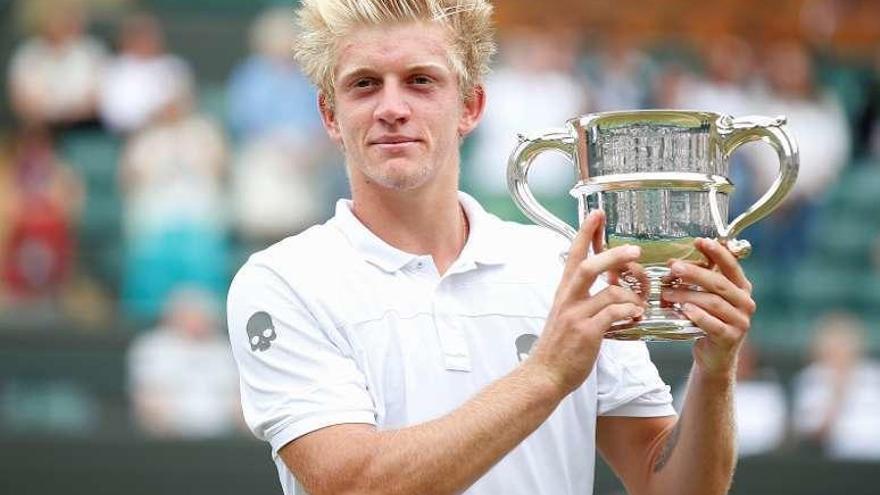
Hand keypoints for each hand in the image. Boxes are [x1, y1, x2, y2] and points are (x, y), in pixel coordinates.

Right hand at [524, 210, 646, 397]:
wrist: (544, 375)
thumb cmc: (558, 348)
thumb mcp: (566, 315)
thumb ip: (584, 299)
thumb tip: (609, 288)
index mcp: (564, 293)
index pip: (574, 255)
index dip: (586, 233)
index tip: (596, 214)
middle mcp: (568, 300)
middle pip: (588, 267)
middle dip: (613, 255)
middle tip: (634, 250)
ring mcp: (576, 316)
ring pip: (608, 292)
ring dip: (631, 296)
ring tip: (639, 305)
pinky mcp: (587, 333)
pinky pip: (614, 314)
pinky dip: (629, 313)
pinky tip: (635, 317)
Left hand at [661, 238, 755, 377]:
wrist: (714, 355)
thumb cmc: (708, 320)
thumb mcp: (708, 297)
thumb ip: (700, 280)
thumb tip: (674, 262)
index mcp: (741, 288)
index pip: (732, 266)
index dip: (717, 252)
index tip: (699, 241)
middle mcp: (745, 303)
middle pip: (719, 284)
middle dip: (695, 273)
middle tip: (673, 267)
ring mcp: (740, 322)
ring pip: (713, 303)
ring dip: (688, 295)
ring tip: (667, 292)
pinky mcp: (730, 338)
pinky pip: (714, 324)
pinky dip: (698, 316)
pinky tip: (684, 310)